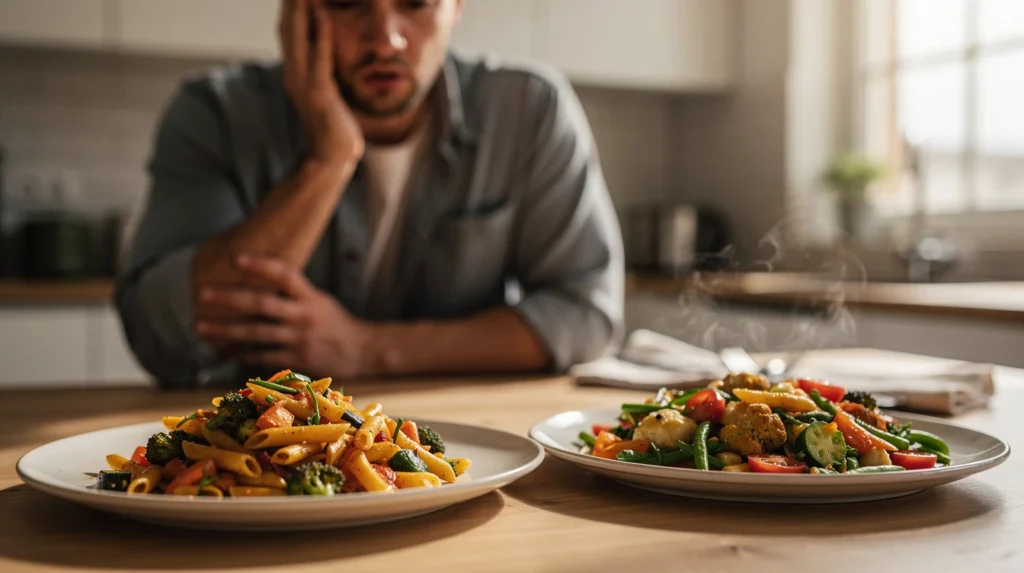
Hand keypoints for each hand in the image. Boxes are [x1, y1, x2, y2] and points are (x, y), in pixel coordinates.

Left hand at [194, 255, 381, 378]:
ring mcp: (300, 339)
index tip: (235, 258)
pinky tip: (223, 350)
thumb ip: (294, 293)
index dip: (260, 265)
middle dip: (229, 299)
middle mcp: (304, 316)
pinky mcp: (297, 360)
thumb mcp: (320, 300)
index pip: (285, 274)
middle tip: (203, 294)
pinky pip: (262, 356)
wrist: (363, 350)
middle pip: (262, 304)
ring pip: (255, 333)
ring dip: (225, 330)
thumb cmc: (336, 323)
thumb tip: (260, 281)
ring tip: (201, 326)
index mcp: (311, 297)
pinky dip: (241, 354)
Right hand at [280, 0, 363, 165]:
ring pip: (297, 37)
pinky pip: (319, 57)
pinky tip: (323, 13)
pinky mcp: (319, 92)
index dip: (289, 10)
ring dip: (300, 9)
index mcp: (294, 75)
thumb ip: (321, 75)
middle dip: (289, 4)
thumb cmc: (333, 129)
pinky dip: (320, 33)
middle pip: (287, 29)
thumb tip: (325, 58)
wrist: (331, 158)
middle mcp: (293, 75)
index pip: (288, 34)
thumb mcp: (324, 95)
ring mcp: (303, 83)